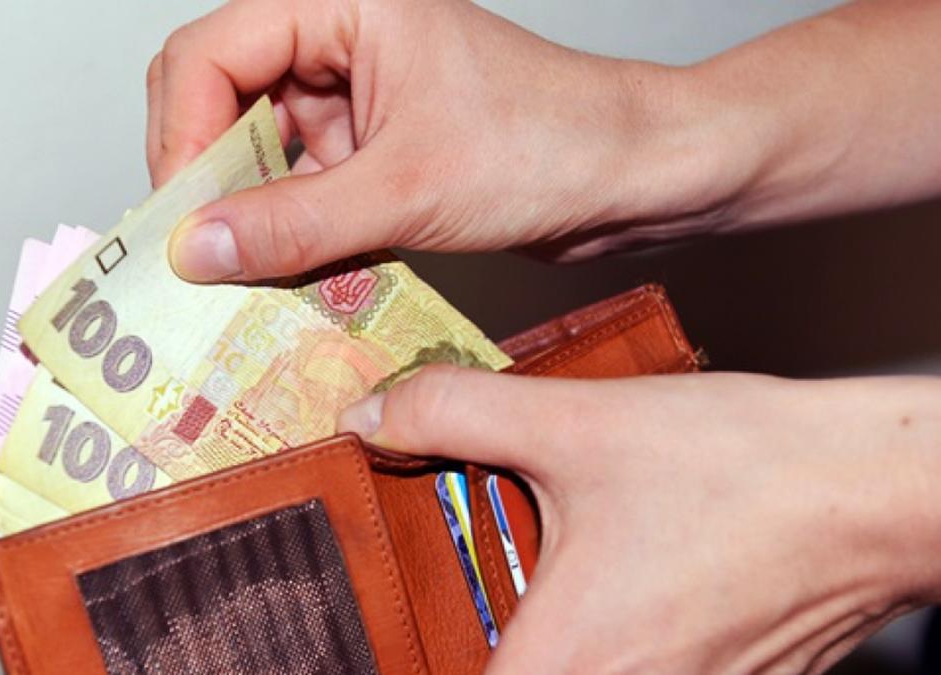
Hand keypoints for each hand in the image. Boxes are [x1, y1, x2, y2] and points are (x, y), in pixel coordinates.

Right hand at [150, 0, 702, 281]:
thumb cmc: (551, 142)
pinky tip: (283, 275)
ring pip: (254, 149)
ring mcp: (352, 94)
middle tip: (195, 251)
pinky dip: (287, 230)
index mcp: (341, 2)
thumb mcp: (408, 189)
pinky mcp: (370, 146)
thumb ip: (294, 222)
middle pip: (218, 98)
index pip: (210, 54)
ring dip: (245, 212)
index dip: (182, 136)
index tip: (181, 219)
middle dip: (203, 175)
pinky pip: (297, 186)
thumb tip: (196, 249)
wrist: (635, 174)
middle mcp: (337, 38)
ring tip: (235, 276)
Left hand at [338, 367, 940, 672]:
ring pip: (567, 672)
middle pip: (504, 672)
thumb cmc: (745, 473)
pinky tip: (620, 567)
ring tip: (549, 561)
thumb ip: (455, 414)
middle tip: (461, 575)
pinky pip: (633, 667)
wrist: (874, 491)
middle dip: (476, 629)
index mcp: (560, 664)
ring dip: (542, 629)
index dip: (414, 653)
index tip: (402, 620)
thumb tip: (377, 412)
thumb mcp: (575, 424)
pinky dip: (603, 629)